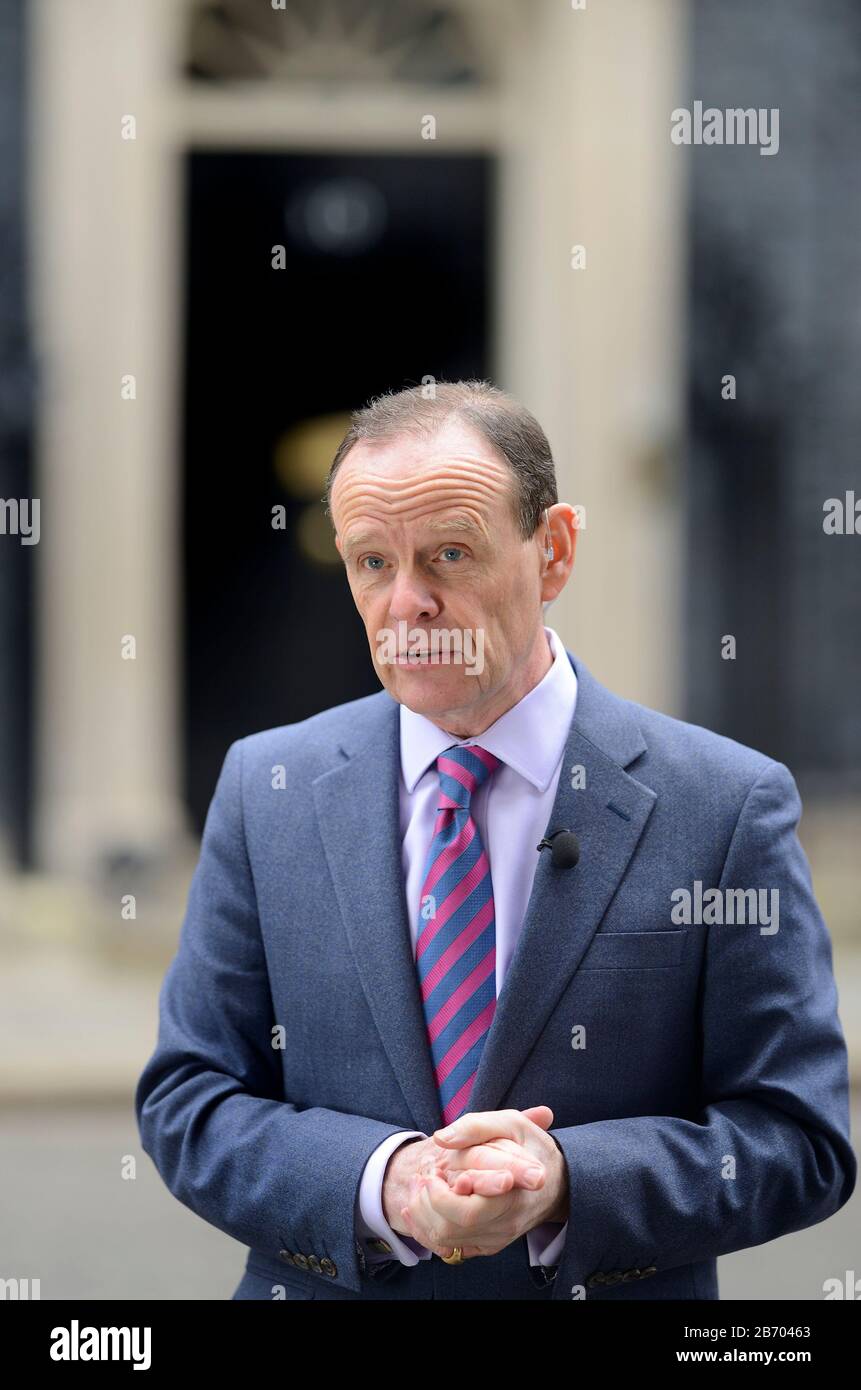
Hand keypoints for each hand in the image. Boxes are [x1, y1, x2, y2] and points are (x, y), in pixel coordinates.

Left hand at [382, 1107, 549, 1237]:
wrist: (558, 1181)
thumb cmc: (532, 1147)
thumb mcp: (511, 1124)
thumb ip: (475, 1127)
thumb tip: (441, 1137)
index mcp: (513, 1196)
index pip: (469, 1211)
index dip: (442, 1196)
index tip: (434, 1172)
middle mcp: (506, 1224)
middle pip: (451, 1229)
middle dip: (426, 1203)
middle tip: (422, 1177)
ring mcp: (496, 1238)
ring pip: (445, 1241)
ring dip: (422, 1215)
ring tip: (419, 1186)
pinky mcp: (487, 1244)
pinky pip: (449, 1248)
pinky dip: (426, 1230)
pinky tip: (418, 1207)